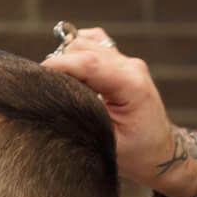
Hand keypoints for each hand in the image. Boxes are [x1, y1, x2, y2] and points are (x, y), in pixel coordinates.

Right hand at [42, 30, 192, 196]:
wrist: (161, 152)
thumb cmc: (139, 153)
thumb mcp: (108, 142)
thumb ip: (83, 118)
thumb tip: (52, 103)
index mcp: (131, 85)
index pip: (89, 62)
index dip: (58, 65)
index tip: (35, 77)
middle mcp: (131, 66)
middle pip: (82, 48)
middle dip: (59, 65)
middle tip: (46, 91)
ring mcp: (127, 61)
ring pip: (84, 43)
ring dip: (67, 60)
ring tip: (60, 87)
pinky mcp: (121, 62)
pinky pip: (93, 43)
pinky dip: (77, 52)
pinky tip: (72, 71)